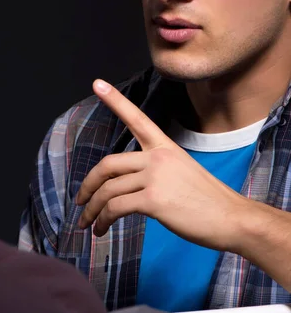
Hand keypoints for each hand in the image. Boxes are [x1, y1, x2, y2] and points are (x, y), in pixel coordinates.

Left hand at [75, 79, 247, 251]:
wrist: (233, 219)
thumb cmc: (207, 200)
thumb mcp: (181, 172)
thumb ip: (153, 171)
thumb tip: (124, 186)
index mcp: (165, 147)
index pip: (136, 119)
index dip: (115, 100)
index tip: (97, 83)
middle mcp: (157, 157)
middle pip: (107, 165)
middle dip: (87, 185)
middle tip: (80, 200)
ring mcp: (155, 177)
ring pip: (107, 191)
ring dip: (92, 210)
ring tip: (87, 223)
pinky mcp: (153, 199)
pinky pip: (115, 208)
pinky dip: (102, 220)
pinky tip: (101, 229)